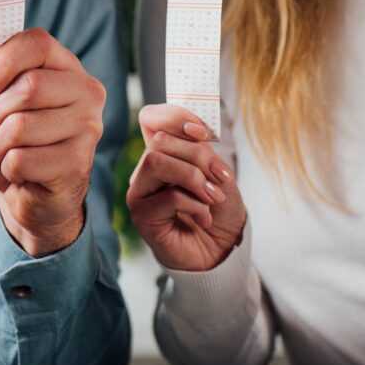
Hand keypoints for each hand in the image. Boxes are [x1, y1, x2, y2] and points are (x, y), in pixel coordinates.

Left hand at [0, 29, 104, 256]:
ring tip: (3, 154)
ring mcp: (88, 128)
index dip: (2, 62)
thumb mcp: (1, 102)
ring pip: (19, 126)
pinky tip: (18, 173)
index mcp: (68, 68)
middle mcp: (88, 93)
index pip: (37, 43)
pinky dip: (5, 169)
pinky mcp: (78, 163)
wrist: (34, 192)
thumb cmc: (15, 140)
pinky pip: (19, 159)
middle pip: (28, 87)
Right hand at [127, 104, 245, 271]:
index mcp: (164, 152)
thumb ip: (202, 150)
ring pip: (156, 162)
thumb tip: (195, 133)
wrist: (223, 249)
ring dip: (194, 178)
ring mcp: (141, 193)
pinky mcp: (142, 217)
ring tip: (213, 198)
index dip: (174, 116)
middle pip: (160, 141)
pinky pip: (167, 196)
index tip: (203, 132)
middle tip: (221, 178)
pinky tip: (204, 216)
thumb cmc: (219, 210)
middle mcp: (146, 169)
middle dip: (198, 156)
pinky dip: (195, 204)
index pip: (151, 118)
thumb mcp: (218, 172)